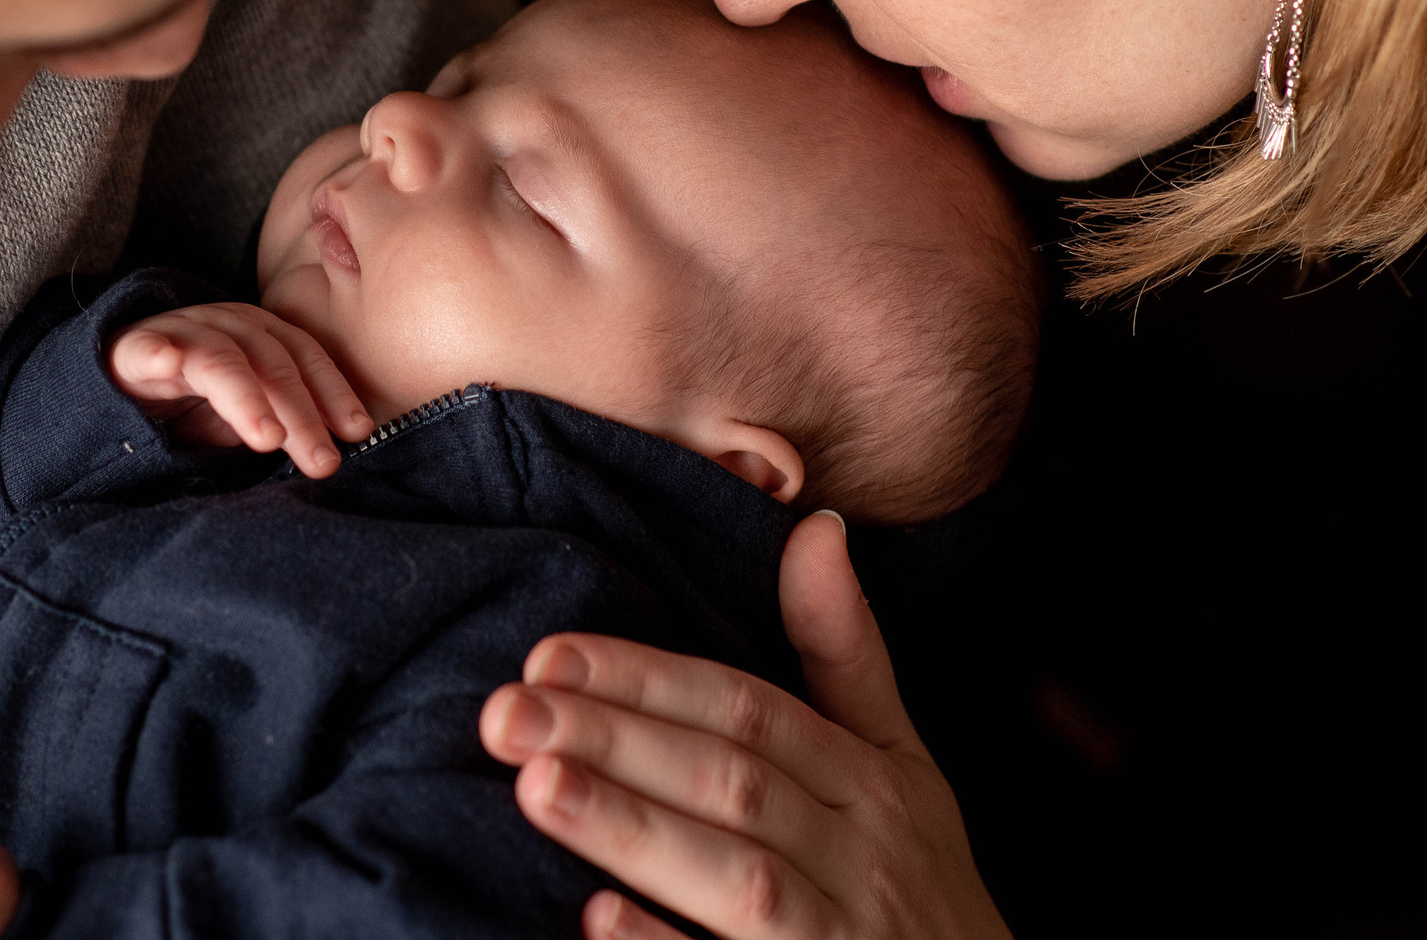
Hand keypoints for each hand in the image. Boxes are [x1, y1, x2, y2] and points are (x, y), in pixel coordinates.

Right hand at [109, 302, 372, 478]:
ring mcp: (181, 333)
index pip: (306, 359)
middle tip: (322, 459)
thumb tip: (330, 457)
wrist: (116, 377)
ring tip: (266, 438)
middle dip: (302, 414)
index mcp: (262, 337)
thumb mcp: (244, 415)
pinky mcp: (133, 348)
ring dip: (247, 398)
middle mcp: (229, 327)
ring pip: (222, 361)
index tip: (357, 432)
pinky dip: (159, 353)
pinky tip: (166, 364)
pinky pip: (148, 348)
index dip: (334, 393)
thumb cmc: (191, 401)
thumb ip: (280, 425)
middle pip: (273, 366)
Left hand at [479, 511, 1010, 939]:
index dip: (650, 678)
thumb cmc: (920, 881)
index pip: (749, 712)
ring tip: (536, 785)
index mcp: (867, 781)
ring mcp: (841, 937)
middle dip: (616, 739)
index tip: (549, 653)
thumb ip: (846, 653)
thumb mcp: (901, 765)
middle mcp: (859, 853)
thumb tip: (815, 527)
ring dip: (634, 829)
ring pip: (738, 875)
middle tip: (506, 710)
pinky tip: (593, 918)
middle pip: (731, 781)